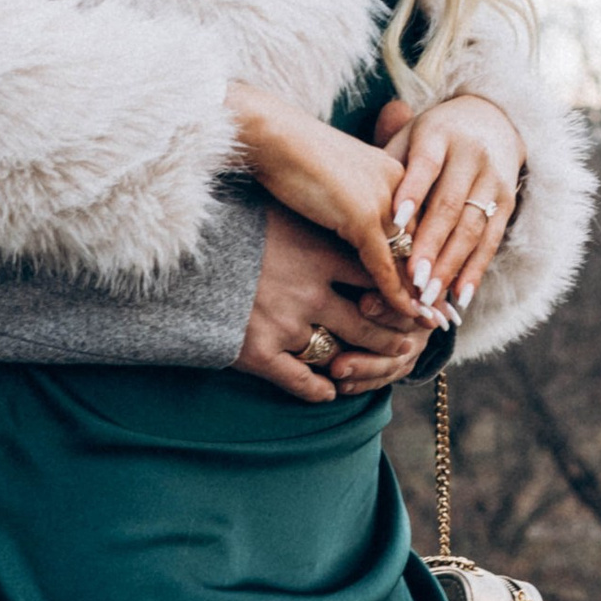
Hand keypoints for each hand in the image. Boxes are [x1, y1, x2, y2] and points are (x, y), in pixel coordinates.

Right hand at [226, 86, 433, 322]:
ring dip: (423, 293)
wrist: (272, 136)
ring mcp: (383, 200)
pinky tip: (405, 313)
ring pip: (411, 256)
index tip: (445, 290)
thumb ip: (361, 205)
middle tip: (450, 315)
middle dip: (438, 282)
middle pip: (428, 242)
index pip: (428, 224)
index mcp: (401, 174)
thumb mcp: (342, 182)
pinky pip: (385, 262)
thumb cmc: (297, 158)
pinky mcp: (362, 214)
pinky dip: (396, 291)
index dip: (436, 259)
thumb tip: (362, 232)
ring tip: (434, 323)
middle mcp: (401, 185)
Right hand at [236, 206, 432, 406]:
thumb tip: (344, 209)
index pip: (376, 276)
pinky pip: (300, 380)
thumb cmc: (227, 225)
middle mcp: (308, 291)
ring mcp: (285, 324)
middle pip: (368, 320)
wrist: (176, 256)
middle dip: (392, 335)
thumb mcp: (277, 212)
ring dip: (362, 364)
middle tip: (409, 343)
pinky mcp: (259, 352)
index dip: (403, 293)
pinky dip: (319, 390)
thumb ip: (313, 219)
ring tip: (374, 367)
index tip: (425, 303)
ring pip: (340, 353)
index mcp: (317, 252)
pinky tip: (330, 392)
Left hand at [376, 93, 525, 316]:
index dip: (413, 194)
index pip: (425, 165)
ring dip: (451, 266)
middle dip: (430, 245)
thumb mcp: (408, 138)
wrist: (491, 121)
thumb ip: (388, 166)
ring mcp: (493, 180)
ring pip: (472, 228)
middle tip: (411, 279)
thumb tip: (358, 200)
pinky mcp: (508, 203)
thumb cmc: (432, 138)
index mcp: (440, 136)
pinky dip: (475, 271)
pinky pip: (491, 241)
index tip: (395, 223)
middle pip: (450, 205)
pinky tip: (459, 296)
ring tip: (429, 295)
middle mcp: (472, 156)